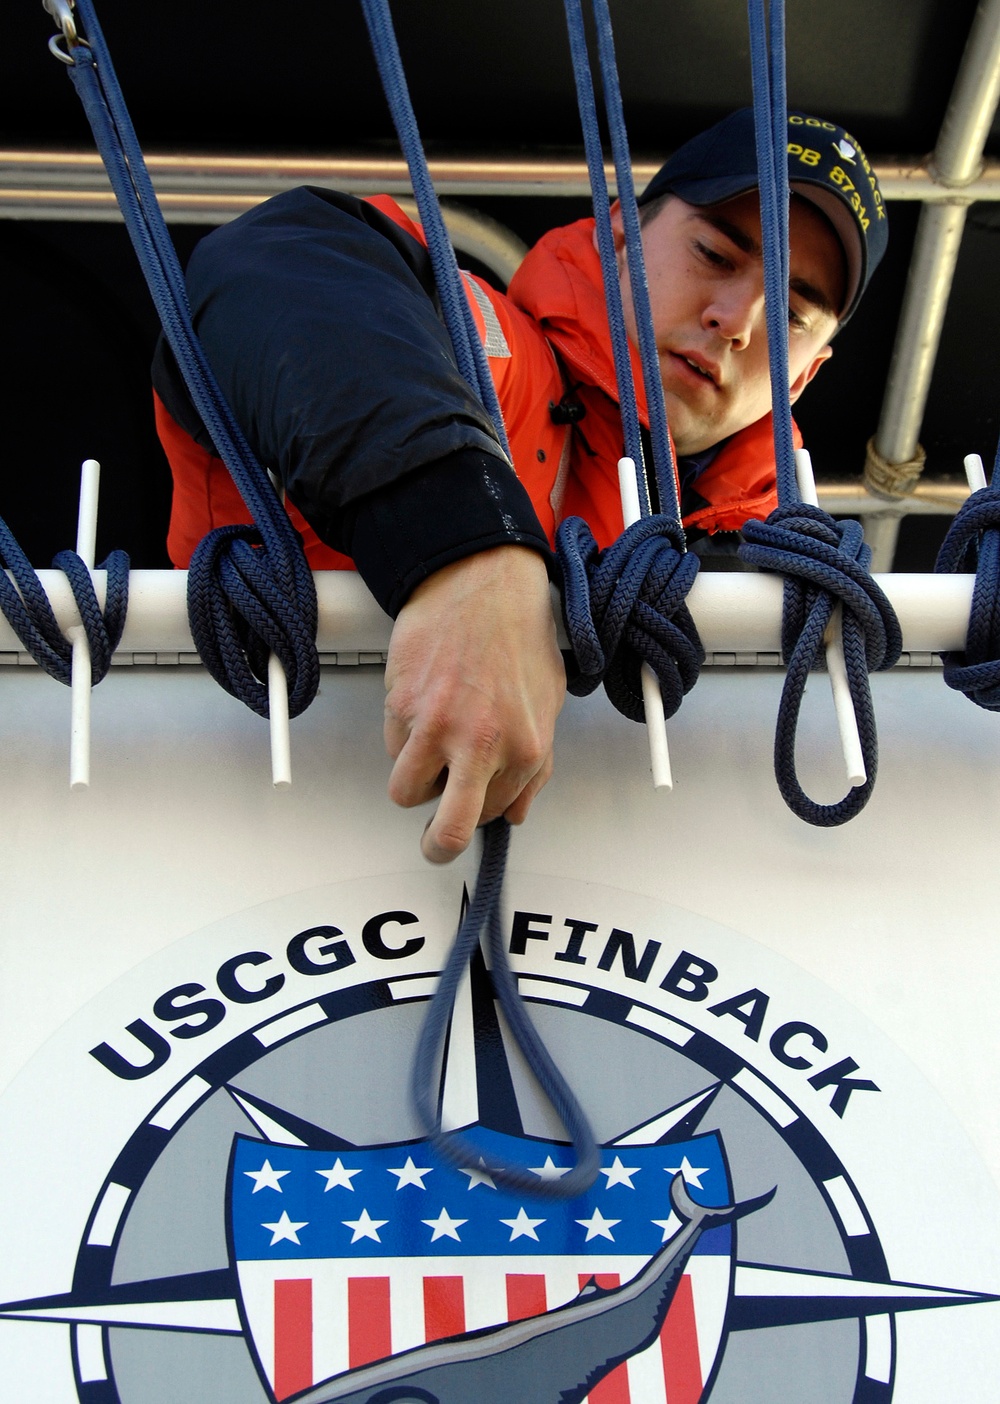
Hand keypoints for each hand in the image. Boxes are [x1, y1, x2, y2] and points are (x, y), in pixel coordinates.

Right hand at [383, 546, 564, 862]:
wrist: (479, 580)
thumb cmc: (517, 632)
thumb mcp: (548, 703)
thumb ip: (535, 765)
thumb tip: (517, 811)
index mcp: (526, 749)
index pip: (497, 815)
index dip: (481, 811)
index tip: (472, 806)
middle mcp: (483, 744)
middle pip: (448, 831)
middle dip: (437, 847)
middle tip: (433, 845)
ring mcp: (438, 727)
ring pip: (406, 793)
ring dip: (414, 779)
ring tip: (428, 749)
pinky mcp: (402, 707)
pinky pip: (392, 748)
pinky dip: (402, 737)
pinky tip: (424, 704)